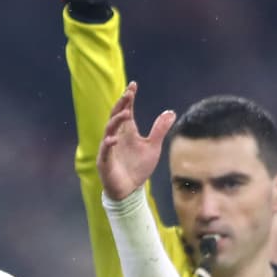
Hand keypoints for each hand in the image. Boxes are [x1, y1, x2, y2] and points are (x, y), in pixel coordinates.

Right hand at [96, 82, 174, 199]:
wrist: (130, 190)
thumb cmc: (139, 168)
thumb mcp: (153, 147)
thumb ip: (159, 129)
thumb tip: (171, 112)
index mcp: (127, 132)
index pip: (126, 110)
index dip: (128, 98)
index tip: (133, 85)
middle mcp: (116, 136)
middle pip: (116, 116)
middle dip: (121, 104)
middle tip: (128, 93)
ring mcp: (109, 148)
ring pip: (109, 130)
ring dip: (116, 121)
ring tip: (125, 113)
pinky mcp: (105, 161)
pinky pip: (105, 150)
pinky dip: (108, 144)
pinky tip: (114, 139)